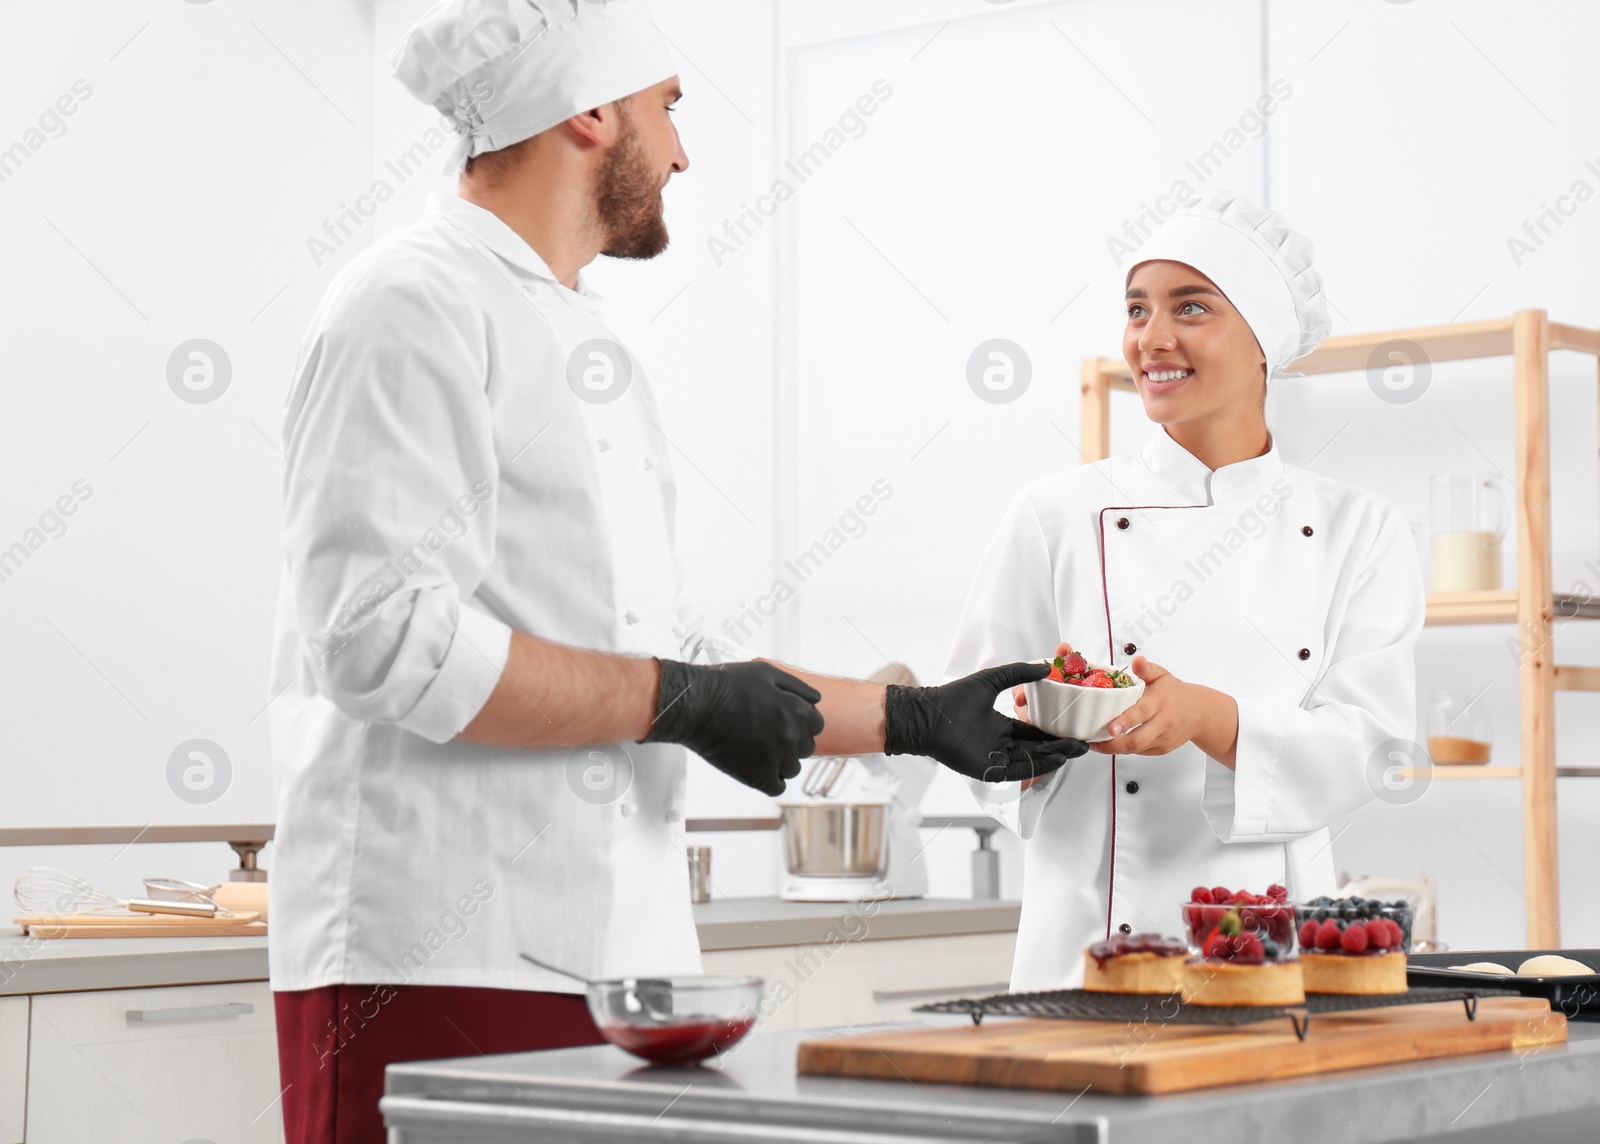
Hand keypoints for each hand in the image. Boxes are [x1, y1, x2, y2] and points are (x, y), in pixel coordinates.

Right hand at [642, 659, 824, 795]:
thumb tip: (816, 700)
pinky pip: (777, 787)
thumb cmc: (726, 685)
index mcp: (797, 710)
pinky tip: (755, 767)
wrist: (696, 705)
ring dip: (780, 762)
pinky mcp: (758, 776)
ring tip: (757, 750)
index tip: (782, 724)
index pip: (815, 726)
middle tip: (765, 736)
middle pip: (806, 749)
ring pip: (792, 769)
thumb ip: (796, 686)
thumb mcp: (765, 672)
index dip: (800, 725)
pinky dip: (769, 780)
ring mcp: (776, 757)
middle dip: (791, 743)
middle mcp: (791, 735)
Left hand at [885, 661, 1087, 781]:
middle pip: (1037, 748)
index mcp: (1001, 726)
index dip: (1054, 733)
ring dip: (1054, 756)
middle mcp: (1000, 743)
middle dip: (1060, 747)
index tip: (1073, 729)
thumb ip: (1018, 673)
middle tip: (1082, 744)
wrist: (931, 714)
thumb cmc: (954, 697)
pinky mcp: (989, 769)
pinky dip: (1037, 767)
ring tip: (1075, 750)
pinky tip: (1055, 759)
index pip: (1033, 732)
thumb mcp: (992, 680)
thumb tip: (1045, 668)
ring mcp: (995, 757)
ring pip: (1032, 760)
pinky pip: (1018, 771)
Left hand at [1089, 654, 1220, 755]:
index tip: (1110, 728)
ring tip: (1097, 743)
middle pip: (1137, 740)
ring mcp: (1162, 739)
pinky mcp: (1161, 749)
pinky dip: (1125, 749)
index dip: (1124, 722)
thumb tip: (1137, 660)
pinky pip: (1140, 752)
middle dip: (1113, 745)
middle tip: (1093, 742)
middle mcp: (1162, 723)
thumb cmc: (1176, 693)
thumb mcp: (1162, 675)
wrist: (1200, 713)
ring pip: (1136, 749)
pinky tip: (1114, 743)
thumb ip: (1146, 669)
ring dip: (1115, 748)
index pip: (1141, 713)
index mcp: (1159, 703)